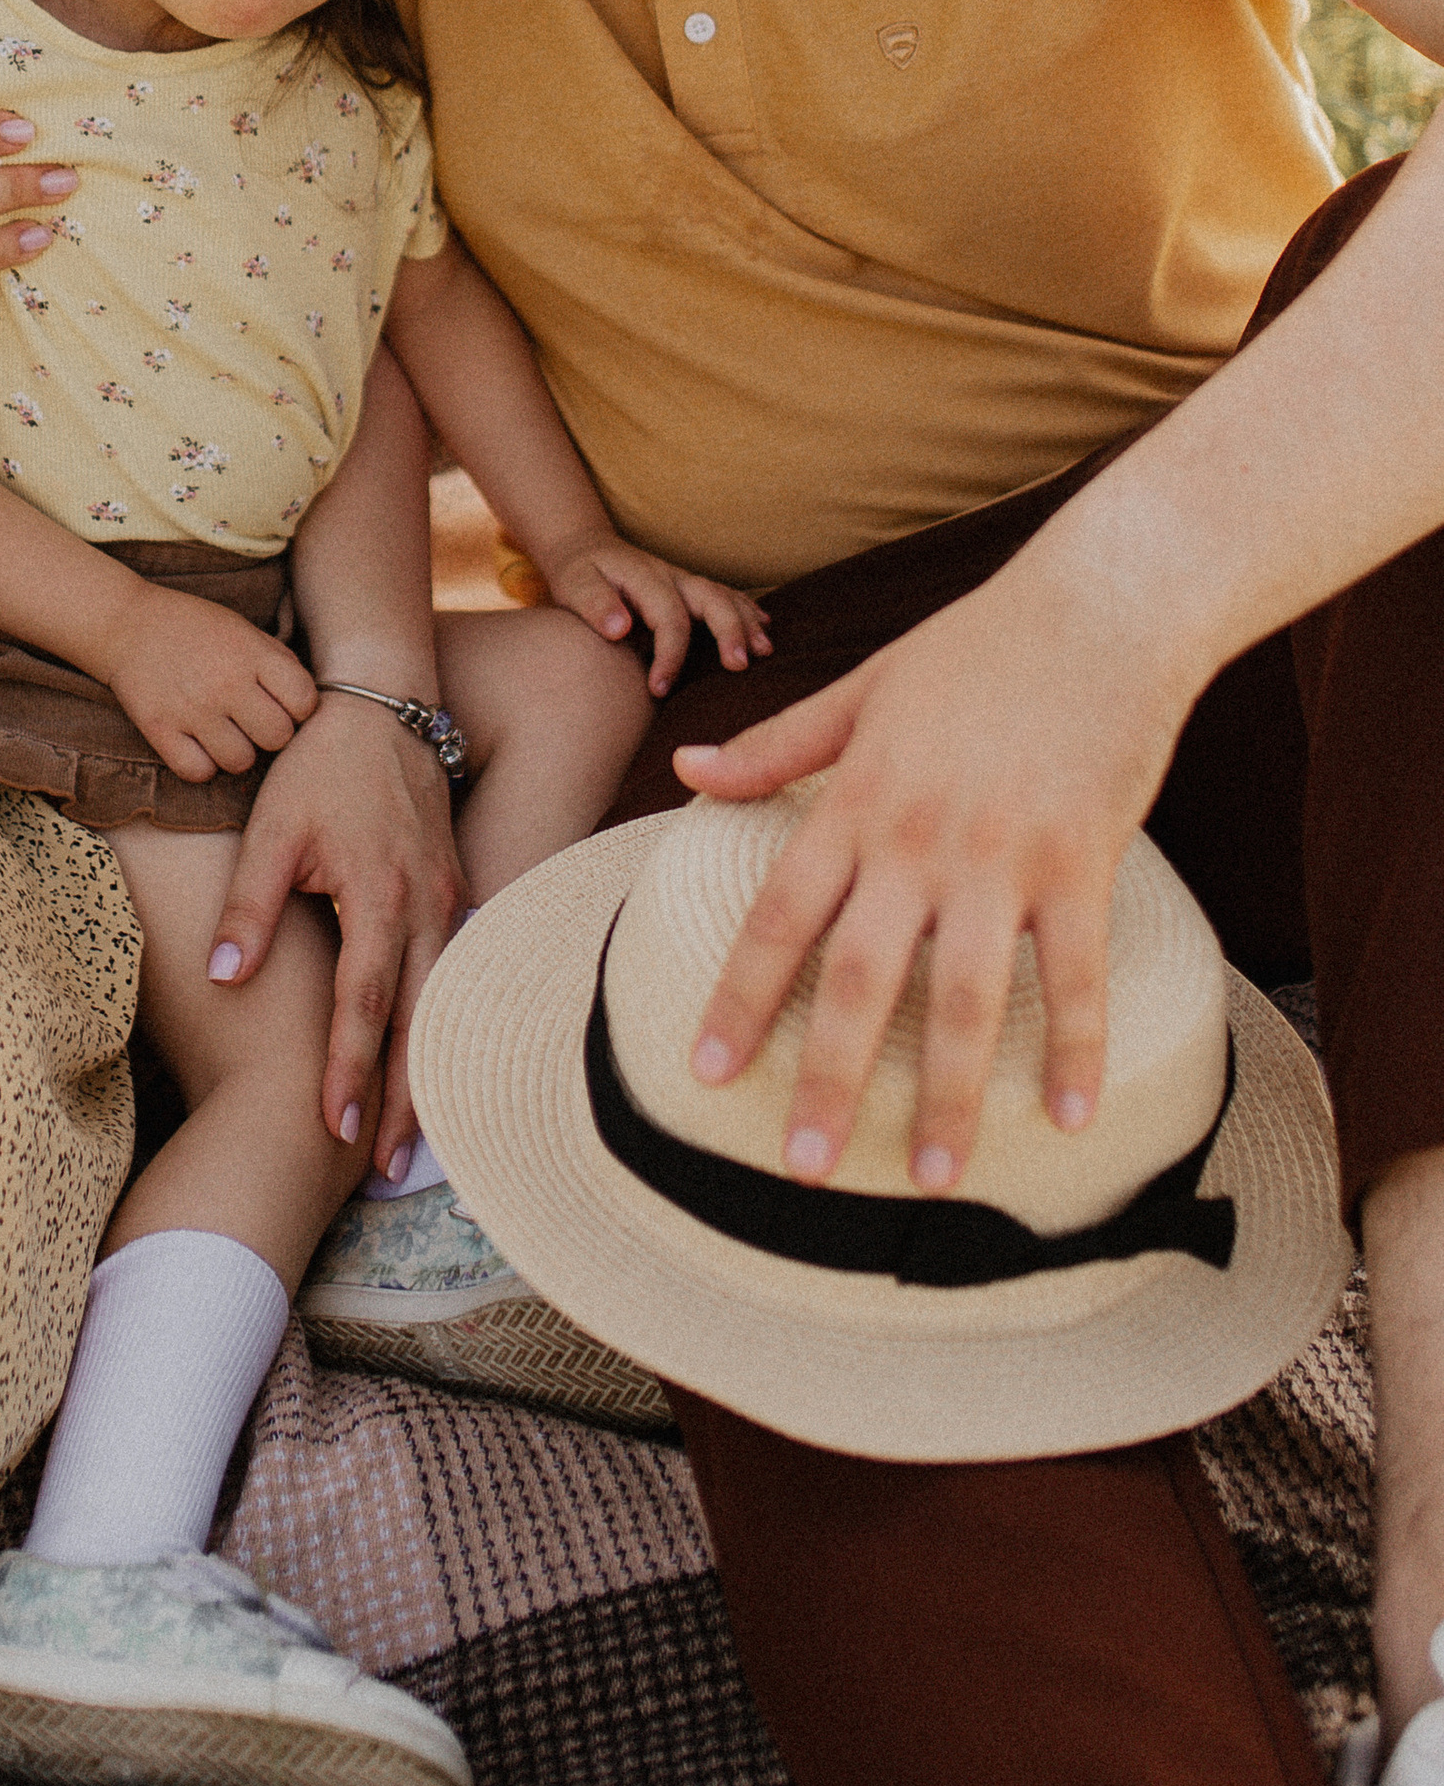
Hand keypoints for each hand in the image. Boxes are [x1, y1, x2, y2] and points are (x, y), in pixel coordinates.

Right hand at [101, 589, 320, 781]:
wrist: (126, 624)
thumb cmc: (193, 627)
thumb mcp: (242, 628)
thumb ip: (277, 661)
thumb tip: (306, 701)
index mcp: (251, 653)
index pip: (304, 701)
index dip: (300, 709)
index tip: (284, 704)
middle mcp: (225, 682)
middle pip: (277, 737)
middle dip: (270, 733)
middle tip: (253, 721)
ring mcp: (192, 709)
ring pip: (240, 761)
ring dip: (237, 752)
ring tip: (224, 732)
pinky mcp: (160, 729)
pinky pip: (198, 772)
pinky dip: (201, 764)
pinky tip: (198, 743)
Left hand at [205, 693, 464, 1165]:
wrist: (381, 704)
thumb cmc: (318, 767)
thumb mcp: (271, 827)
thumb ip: (249, 905)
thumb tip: (222, 978)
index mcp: (378, 894)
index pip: (362, 1002)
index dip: (348, 1069)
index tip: (334, 1128)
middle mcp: (427, 905)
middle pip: (419, 1021)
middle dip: (405, 1099)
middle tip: (386, 1170)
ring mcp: (451, 899)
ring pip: (445, 1003)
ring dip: (430, 1071)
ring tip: (412, 1140)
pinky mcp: (456, 892)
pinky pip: (455, 973)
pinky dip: (444, 1024)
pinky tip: (432, 1064)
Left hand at [543, 533, 771, 693]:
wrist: (583, 548)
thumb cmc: (578, 572)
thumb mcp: (573, 583)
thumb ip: (594, 604)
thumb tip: (620, 629)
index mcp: (645, 577)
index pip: (668, 618)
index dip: (670, 655)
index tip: (659, 690)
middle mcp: (671, 576)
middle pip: (711, 599)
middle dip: (729, 631)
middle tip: (740, 666)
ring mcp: (684, 580)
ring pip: (724, 596)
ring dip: (746, 622)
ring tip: (765, 651)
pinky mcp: (688, 588)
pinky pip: (725, 596)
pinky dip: (747, 610)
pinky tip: (765, 628)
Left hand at [676, 560, 1183, 1191]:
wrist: (1099, 605)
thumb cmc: (977, 645)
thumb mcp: (860, 688)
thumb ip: (776, 747)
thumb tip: (685, 773)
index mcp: (856, 800)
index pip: (778, 915)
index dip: (742, 998)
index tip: (707, 1072)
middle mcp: (918, 838)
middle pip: (860, 975)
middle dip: (830, 1076)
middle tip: (799, 1166)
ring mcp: (1002, 855)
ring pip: (966, 994)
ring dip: (950, 1094)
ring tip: (931, 1180)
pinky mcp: (1082, 860)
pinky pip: (1075, 973)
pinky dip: (1075, 1048)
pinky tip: (1069, 1120)